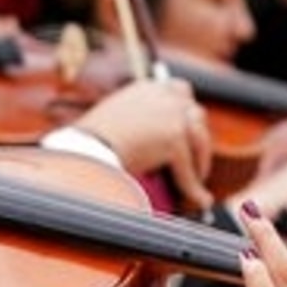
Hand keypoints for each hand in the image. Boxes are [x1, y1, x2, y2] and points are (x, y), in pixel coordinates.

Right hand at [71, 78, 213, 209]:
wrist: (86, 150)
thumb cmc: (89, 142)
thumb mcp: (114, 120)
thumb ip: (137, 121)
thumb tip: (150, 140)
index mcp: (147, 87)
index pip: (180, 91)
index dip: (186, 111)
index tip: (187, 128)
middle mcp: (163, 95)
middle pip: (196, 114)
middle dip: (198, 137)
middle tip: (194, 158)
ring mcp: (172, 115)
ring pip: (200, 140)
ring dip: (200, 160)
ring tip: (197, 179)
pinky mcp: (175, 139)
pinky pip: (189, 170)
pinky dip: (194, 187)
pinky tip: (199, 199)